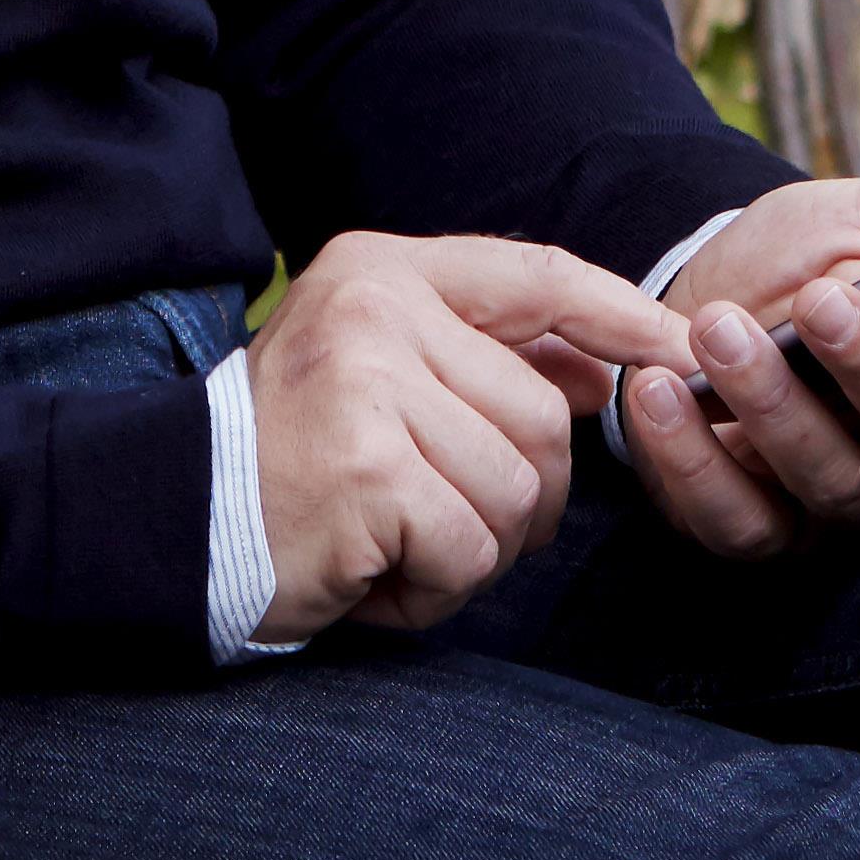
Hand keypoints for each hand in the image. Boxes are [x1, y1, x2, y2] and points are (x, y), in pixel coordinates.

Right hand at [246, 232, 693, 642]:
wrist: (173, 523)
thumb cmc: (292, 458)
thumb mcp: (381, 374)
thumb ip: (485, 358)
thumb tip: (611, 369)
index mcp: (383, 271)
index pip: (538, 277)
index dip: (623, 316)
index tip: (686, 351)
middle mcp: (376, 311)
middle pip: (547, 415)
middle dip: (516, 494)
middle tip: (429, 516)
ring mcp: (369, 386)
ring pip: (519, 491)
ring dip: (472, 547)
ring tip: (391, 541)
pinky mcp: (368, 471)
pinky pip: (471, 549)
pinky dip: (434, 588)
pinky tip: (372, 572)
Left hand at [612, 177, 859, 562]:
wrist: (698, 286)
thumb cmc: (803, 257)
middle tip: (819, 298)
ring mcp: (838, 503)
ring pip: (831, 481)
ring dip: (773, 404)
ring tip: (718, 328)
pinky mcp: (760, 531)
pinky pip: (736, 520)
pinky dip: (692, 460)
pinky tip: (657, 390)